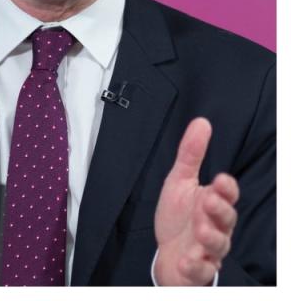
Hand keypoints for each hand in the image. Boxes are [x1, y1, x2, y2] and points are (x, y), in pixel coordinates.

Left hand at [153, 117, 238, 285]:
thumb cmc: (178, 217)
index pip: (227, 195)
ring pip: (218, 245)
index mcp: (212, 204)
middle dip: (220, 210)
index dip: (226, 189)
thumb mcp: (179, 181)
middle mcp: (215, 227)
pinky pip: (202, 271)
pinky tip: (188, 260)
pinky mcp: (197, 269)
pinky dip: (197, 267)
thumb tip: (201, 123)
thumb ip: (191, 154)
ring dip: (210, 237)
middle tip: (208, 201)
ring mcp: (208, 250)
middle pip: (226, 219)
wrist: (167, 253)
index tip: (221, 179)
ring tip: (200, 229)